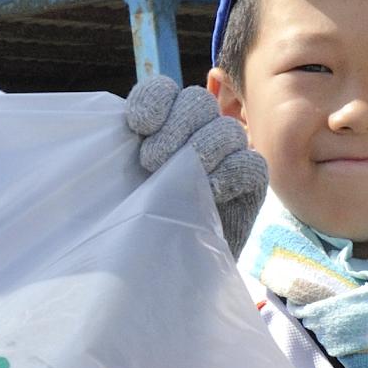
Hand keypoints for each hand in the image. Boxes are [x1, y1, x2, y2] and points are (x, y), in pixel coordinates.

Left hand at [120, 78, 266, 239]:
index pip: (164, 90)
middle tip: (152, 161)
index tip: (138, 125)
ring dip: (201, 147)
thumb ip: (119, 151)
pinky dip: (231, 171)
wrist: (161, 277)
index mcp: (161, 128)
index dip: (154, 98)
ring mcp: (226, 159)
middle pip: (198, 101)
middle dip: (176, 125)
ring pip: (226, 128)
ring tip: (179, 177)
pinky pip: (251, 163)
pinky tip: (210, 190)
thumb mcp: (116, 185)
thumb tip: (121, 121)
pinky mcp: (249, 188)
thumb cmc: (134, 230)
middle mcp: (195, 137)